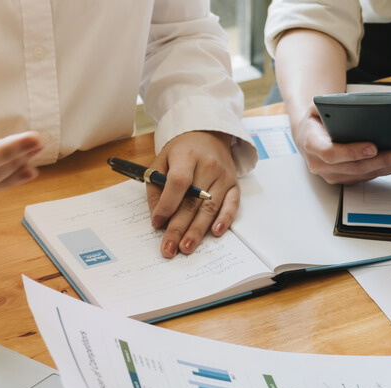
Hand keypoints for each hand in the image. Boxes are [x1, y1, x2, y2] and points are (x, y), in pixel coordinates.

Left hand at [147, 131, 240, 257]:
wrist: (208, 136)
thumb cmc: (181, 152)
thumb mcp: (161, 162)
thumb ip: (156, 189)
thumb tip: (159, 219)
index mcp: (186, 156)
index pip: (178, 183)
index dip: (167, 205)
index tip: (157, 223)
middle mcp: (208, 166)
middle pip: (193, 201)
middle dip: (179, 228)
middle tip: (169, 248)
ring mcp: (224, 176)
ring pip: (210, 208)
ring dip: (198, 231)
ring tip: (186, 247)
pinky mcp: (234, 185)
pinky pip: (232, 205)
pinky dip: (225, 220)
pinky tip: (216, 233)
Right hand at [293, 108, 390, 184]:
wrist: (307, 135)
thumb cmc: (316, 120)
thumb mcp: (319, 108)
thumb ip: (333, 109)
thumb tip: (361, 109)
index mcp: (312, 145)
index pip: (331, 153)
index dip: (352, 152)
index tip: (372, 148)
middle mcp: (321, 165)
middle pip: (355, 167)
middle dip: (383, 160)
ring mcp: (334, 175)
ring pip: (366, 174)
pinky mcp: (346, 179)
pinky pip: (369, 176)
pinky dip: (389, 170)